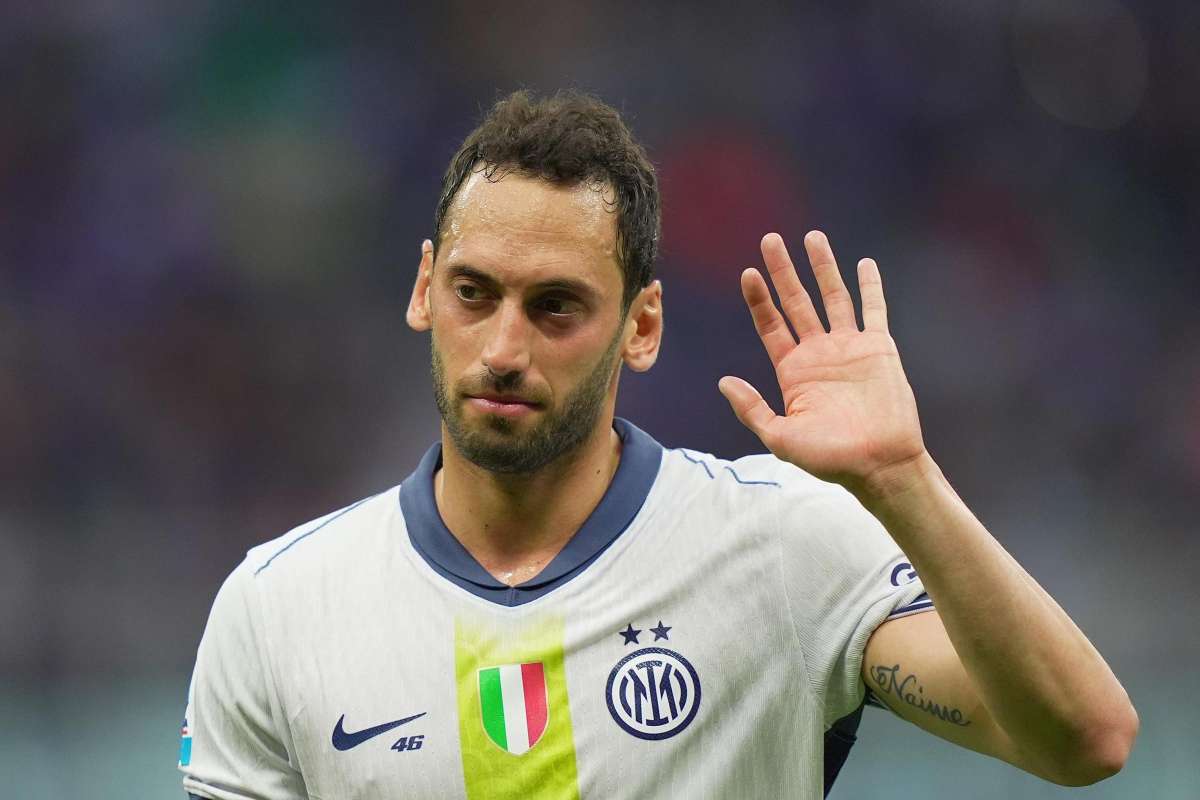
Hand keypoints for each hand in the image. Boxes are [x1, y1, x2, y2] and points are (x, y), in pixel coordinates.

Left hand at [718, 231, 926, 495]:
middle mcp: (819, 353)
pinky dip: (871, 286)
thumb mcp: (780, 437)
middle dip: (783, 271)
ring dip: (823, 267)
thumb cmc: (830, 459)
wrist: (879, 464)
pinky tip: (864, 263)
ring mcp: (849, 348)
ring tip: (812, 236)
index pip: (771, 324)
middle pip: (797, 302)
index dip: (759, 298)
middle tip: (770, 239)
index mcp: (793, 371)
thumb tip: (722, 382)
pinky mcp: (879, 349)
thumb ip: (751, 409)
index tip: (748, 272)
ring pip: (833, 297)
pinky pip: (875, 310)